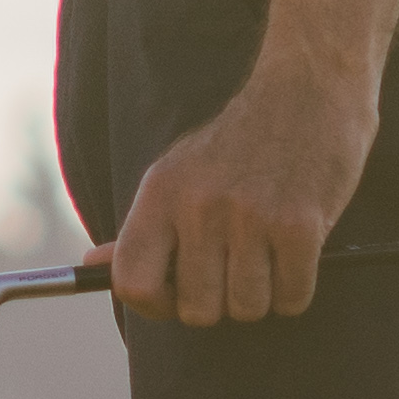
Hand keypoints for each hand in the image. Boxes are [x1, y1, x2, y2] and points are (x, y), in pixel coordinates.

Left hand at [101, 57, 370, 325]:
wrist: (307, 88)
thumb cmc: (240, 144)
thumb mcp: (179, 173)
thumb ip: (142, 226)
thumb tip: (90, 263)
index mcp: (160, 194)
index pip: (132, 283)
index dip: (156, 307)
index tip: (179, 296)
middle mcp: (198, 205)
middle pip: (197, 310)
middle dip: (222, 303)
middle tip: (238, 269)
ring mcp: (249, 216)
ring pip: (248, 309)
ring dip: (263, 296)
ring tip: (269, 255)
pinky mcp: (299, 225)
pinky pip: (292, 298)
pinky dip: (296, 289)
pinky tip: (296, 254)